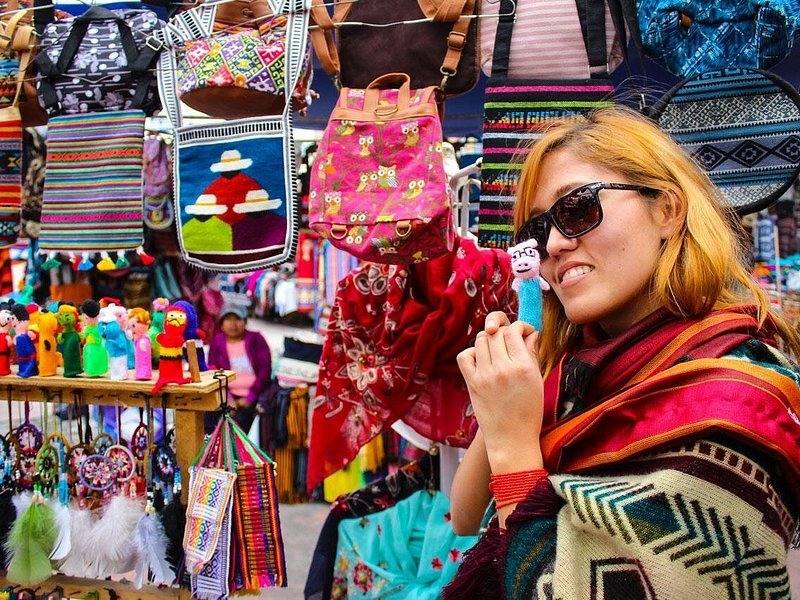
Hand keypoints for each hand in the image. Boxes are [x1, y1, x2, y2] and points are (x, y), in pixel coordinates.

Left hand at [457, 313, 543, 472]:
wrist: (511, 440)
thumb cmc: (529, 412)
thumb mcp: (537, 381)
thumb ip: (532, 354)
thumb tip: (528, 333)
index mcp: (524, 366)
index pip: (514, 330)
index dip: (518, 327)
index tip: (521, 333)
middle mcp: (504, 368)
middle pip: (496, 332)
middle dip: (502, 332)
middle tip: (507, 341)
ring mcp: (485, 375)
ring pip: (480, 340)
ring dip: (488, 340)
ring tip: (495, 350)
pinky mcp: (472, 383)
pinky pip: (465, 355)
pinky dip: (471, 353)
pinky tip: (481, 360)